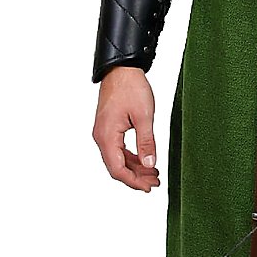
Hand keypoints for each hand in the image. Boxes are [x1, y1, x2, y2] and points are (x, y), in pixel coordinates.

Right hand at [92, 67, 159, 192]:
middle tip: (155, 182)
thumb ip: (146, 142)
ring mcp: (104, 133)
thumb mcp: (144, 116)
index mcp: (107, 136)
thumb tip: (149, 164)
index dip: (133, 181)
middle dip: (136, 177)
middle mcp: (101, 137)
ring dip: (135, 167)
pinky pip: (118, 149)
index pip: (117, 169)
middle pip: (117, 166)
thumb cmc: (131, 88)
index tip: (148, 187)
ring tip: (153, 173)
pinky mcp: (109, 128)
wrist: (121, 69)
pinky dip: (132, 157)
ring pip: (118, 159)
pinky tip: (145, 160)